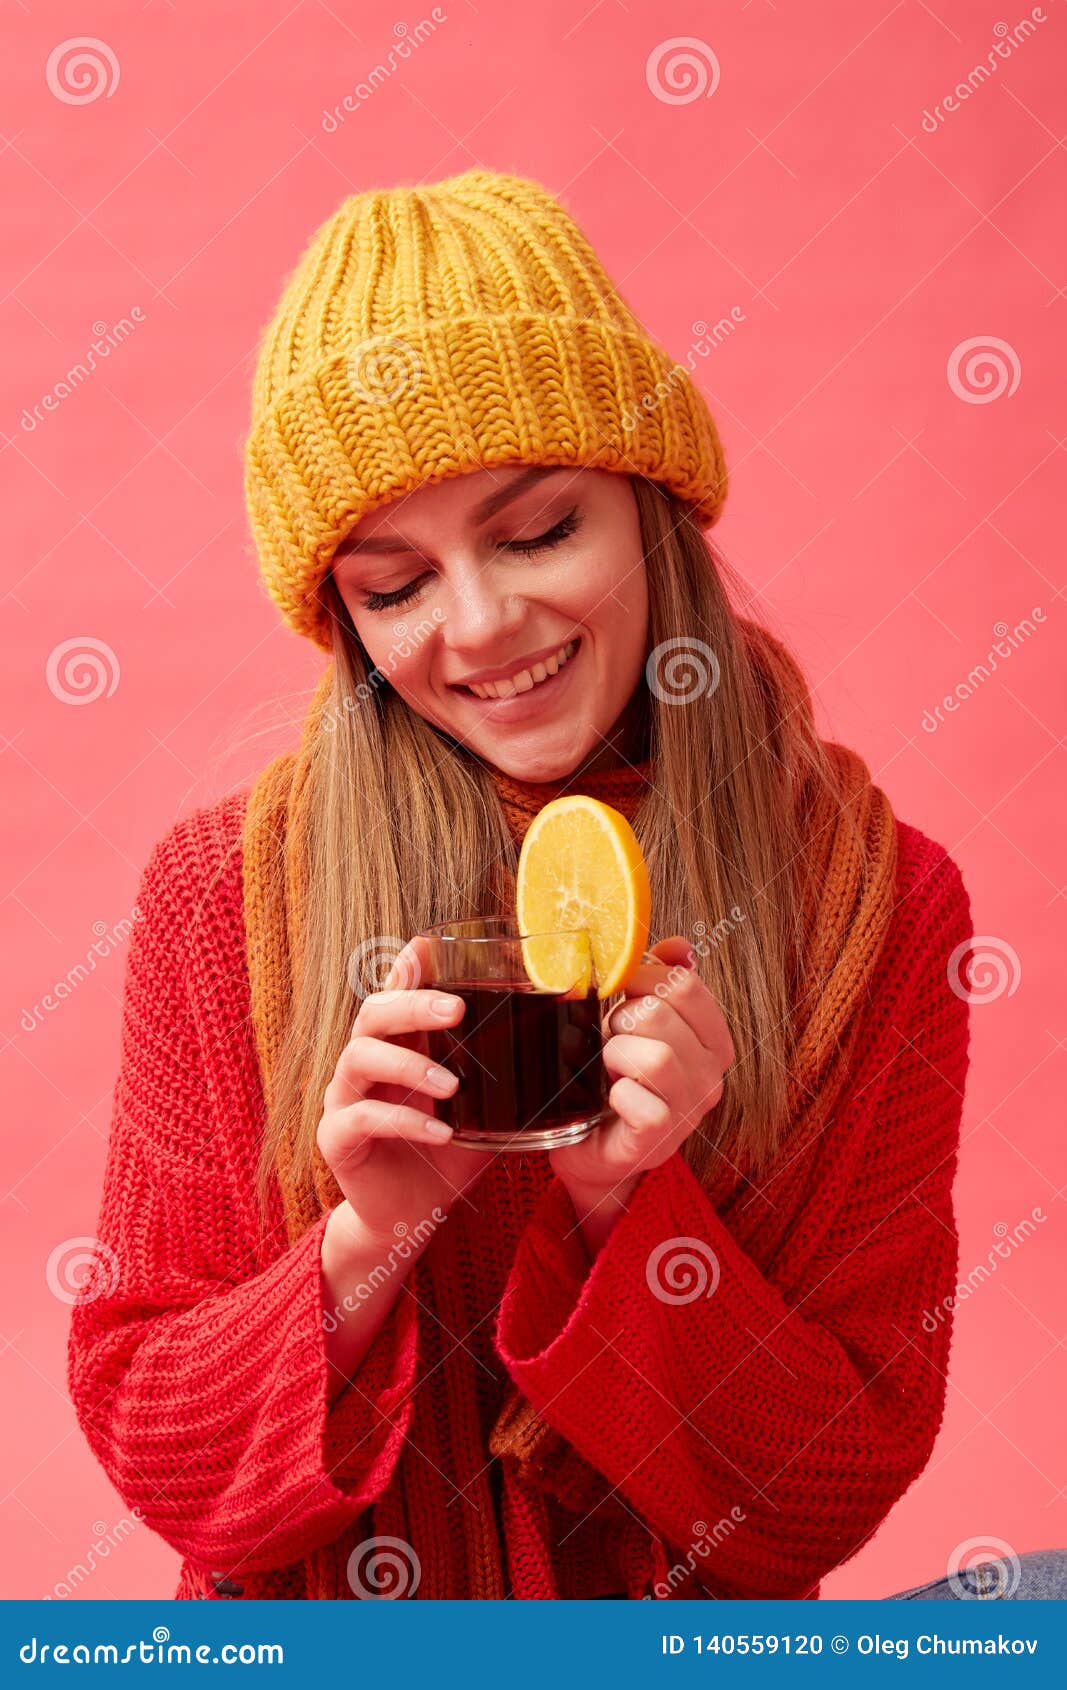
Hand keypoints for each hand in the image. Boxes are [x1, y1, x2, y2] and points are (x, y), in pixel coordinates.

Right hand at [317, 936, 492, 1246]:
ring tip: (453, 1085)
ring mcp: (344, 1099)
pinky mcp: (336, 1138)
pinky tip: (440, 1132)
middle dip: (413, 1006)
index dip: (405, 969)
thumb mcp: (482, 1109)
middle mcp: (364, 1065)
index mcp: (397, 1047)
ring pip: (359, 1058)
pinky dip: (404, 1121)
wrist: (410, 1216)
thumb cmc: (447, 1154)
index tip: (427, 946)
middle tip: (456, 1011)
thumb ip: (504, 1076)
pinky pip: (363, 1117)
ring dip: (409, 1064)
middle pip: (373, 1014)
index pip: (395, 996)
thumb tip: (566, 1047)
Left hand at [549, 938, 733, 1241]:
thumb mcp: (641, 1025)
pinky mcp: (659, 1138)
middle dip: (622, 1018)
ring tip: (609, 1067)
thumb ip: (663, 982)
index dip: (641, 978)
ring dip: (616, 1053)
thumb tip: (678, 945)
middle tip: (610, 1038)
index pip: (685, 984)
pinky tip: (610, 1100)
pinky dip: (614, 1094)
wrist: (594, 1147)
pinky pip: (639, 1100)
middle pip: (662, 1013)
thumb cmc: (618, 1079)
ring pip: (655, 1056)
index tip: (621, 994)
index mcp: (713, 1041)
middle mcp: (712, 1076)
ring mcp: (690, 1111)